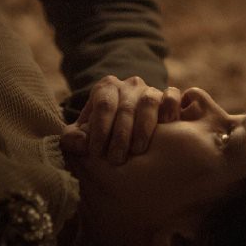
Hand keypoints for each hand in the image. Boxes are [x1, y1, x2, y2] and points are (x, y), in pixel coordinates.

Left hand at [60, 75, 180, 163]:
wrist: (123, 127)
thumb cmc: (102, 132)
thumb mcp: (83, 134)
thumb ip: (73, 138)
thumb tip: (81, 143)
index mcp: (106, 88)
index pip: (104, 104)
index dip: (100, 129)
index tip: (96, 152)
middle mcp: (129, 86)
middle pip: (126, 107)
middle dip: (120, 136)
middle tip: (116, 160)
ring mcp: (149, 90)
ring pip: (149, 101)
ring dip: (144, 127)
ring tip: (138, 150)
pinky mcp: (167, 97)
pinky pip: (172, 96)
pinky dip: (170, 108)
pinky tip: (168, 126)